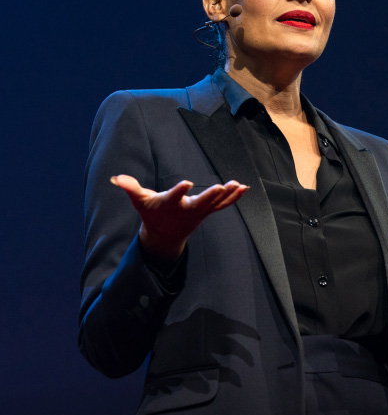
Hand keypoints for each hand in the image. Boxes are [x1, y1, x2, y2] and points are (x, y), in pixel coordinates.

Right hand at [110, 175, 248, 260]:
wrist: (164, 236)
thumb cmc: (152, 213)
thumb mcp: (139, 201)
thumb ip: (130, 188)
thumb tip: (116, 178)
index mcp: (169, 205)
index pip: (174, 197)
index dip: (179, 190)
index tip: (186, 183)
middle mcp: (186, 209)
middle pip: (200, 203)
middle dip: (210, 195)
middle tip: (220, 187)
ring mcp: (199, 212)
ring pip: (215, 204)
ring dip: (227, 195)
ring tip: (238, 184)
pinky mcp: (207, 212)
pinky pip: (222, 205)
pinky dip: (233, 198)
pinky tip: (244, 188)